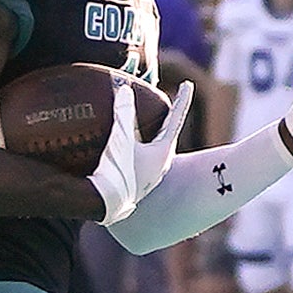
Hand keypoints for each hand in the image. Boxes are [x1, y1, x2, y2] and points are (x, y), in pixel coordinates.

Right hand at [91, 79, 189, 226]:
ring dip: (148, 135)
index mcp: (162, 152)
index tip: (188, 84)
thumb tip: (125, 88)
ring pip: (152, 148)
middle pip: (165, 133)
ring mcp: (147, 177)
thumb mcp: (120, 139)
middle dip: (164, 118)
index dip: (181, 100)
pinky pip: (138, 159)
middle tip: (163, 104)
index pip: (175, 118)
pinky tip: (121, 151)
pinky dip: (134, 148)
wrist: (105, 207)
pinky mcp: (134, 185)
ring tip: (141, 125)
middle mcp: (159, 165)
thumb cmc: (117, 173)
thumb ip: (123, 112)